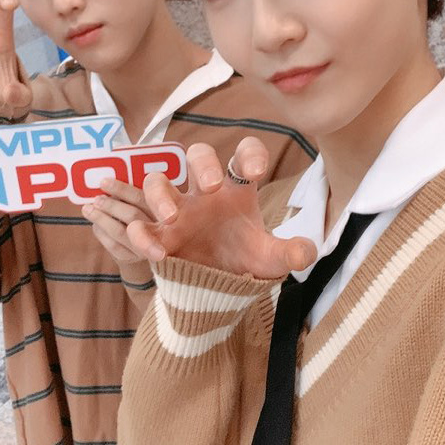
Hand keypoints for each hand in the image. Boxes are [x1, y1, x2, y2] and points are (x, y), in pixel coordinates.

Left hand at [82, 178, 153, 264]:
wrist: (151, 248)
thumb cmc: (146, 215)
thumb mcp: (149, 201)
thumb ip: (134, 192)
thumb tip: (106, 182)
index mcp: (165, 210)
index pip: (142, 197)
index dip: (122, 190)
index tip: (104, 182)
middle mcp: (161, 230)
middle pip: (132, 215)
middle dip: (111, 206)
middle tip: (96, 199)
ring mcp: (146, 248)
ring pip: (120, 231)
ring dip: (101, 219)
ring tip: (88, 209)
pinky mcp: (132, 258)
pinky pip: (113, 245)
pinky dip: (101, 233)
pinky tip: (95, 224)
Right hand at [127, 138, 316, 279]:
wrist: (217, 290)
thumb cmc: (243, 261)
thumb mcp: (269, 260)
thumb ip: (288, 254)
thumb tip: (306, 252)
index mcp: (236, 191)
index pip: (242, 157)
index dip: (249, 154)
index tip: (256, 171)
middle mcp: (204, 193)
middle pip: (197, 155)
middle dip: (203, 164)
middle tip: (211, 185)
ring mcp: (176, 211)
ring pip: (157, 181)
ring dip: (161, 194)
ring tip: (171, 218)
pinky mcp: (155, 234)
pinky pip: (139, 226)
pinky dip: (143, 237)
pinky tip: (160, 254)